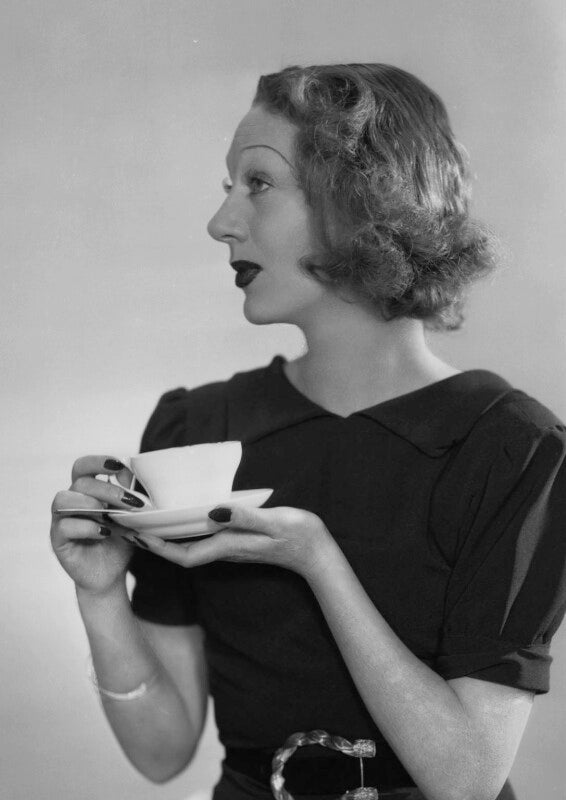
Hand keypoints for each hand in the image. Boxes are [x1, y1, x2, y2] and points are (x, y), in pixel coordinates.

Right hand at [50, 455, 145, 596]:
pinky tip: (105, 532)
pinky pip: (65, 526)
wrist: (111, 574)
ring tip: (112, 516)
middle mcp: (71, 502)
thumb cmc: (120, 541)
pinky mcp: (58, 540)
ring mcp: (61, 520)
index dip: (97, 462)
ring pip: (64, 499)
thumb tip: (133, 473)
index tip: (119, 465)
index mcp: (86, 492)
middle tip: (132, 502)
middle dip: (108, 489)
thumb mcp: (130, 516)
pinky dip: (87, 527)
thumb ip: (129, 495)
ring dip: (91, 504)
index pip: (83, 467)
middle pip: (80, 482)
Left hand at [127, 504, 336, 580]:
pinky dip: (186, 531)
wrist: (317, 552)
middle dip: (154, 542)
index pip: (183, 555)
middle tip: (130, 526)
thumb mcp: (273, 521)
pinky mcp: (238, 541)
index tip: (136, 536)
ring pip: (190, 546)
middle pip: (180, 552)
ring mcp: (231, 547)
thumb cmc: (298, 535)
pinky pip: (203, 540)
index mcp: (228, 546)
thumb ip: (244, 518)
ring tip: (148, 521)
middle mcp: (225, 550)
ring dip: (167, 537)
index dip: (157, 548)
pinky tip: (181, 519)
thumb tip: (212, 512)